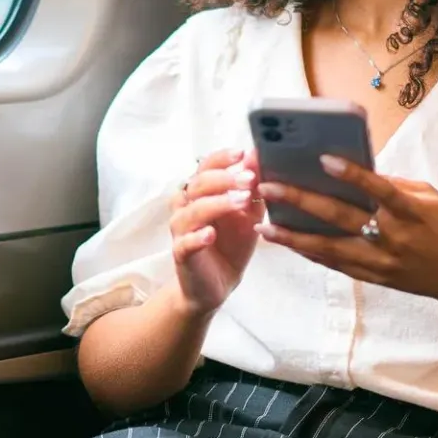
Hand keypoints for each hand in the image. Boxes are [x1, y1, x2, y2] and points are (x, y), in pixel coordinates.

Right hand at [171, 149, 262, 314]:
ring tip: (241, 202)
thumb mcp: (248, 214)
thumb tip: (256, 156)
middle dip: (224, 179)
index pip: (205, 167)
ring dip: (217, 204)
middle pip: (198, 184)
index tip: (242, 153)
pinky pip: (184, 242)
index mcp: (201, 193)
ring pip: (191, 211)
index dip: (222, 159)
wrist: (219, 284)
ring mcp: (181, 230)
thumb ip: (252, 188)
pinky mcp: (181, 254)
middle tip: (249, 179)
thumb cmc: (231, 244)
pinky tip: (210, 234)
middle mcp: (186, 207)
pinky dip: (196, 236)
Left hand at [256, 155, 437, 313]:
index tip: (323, 159)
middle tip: (269, 189)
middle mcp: (393, 238)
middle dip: (301, 202)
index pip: (378, 189)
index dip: (352, 174)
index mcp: (411, 212)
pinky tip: (290, 244)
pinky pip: (338, 264)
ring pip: (330, 248)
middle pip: (341, 217)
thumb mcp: (431, 199)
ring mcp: (382, 262)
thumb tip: (357, 173)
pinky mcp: (376, 278)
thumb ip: (395, 186)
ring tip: (266, 227)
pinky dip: (313, 254)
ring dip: (295, 238)